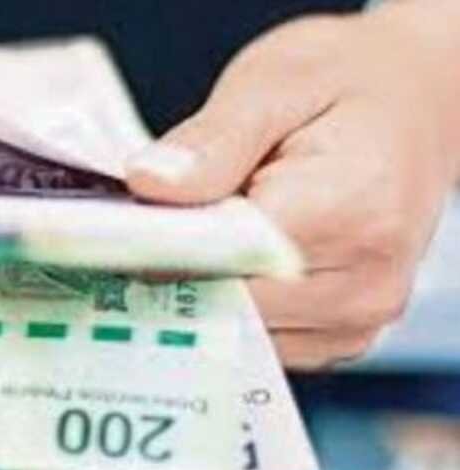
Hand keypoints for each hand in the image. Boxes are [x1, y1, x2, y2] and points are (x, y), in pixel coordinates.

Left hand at [126, 3, 459, 368]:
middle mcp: (364, 283)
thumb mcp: (275, 83)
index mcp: (352, 211)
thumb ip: (211, 141)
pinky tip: (209, 267)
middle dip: (169, 277)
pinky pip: (259, 342)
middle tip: (123, 241)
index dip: (158, 256)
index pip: (228, 263)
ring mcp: (357, 319)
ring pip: (237, 335)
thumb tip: (148, 186)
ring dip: (195, 296)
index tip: (101, 243)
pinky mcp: (340, 334)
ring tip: (177, 244)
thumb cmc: (346, 87)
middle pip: (229, 309)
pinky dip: (224, 308)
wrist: (412, 107)